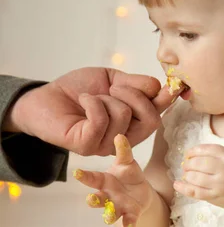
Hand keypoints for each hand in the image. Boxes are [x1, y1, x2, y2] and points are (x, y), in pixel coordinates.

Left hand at [4, 68, 174, 155]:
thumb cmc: (78, 90)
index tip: (175, 85)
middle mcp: (123, 138)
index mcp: (133, 123)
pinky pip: (101, 120)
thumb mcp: (111, 80)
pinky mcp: (88, 146)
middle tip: (114, 88)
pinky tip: (83, 102)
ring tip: (91, 98)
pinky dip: (92, 102)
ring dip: (106, 98)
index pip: (158, 114)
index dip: (168, 100)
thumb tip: (161, 86)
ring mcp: (106, 146)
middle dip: (135, 95)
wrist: (46, 98)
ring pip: (124, 116)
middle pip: (152, 120)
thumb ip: (136, 84)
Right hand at [73, 134, 153, 226]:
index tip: (76, 172)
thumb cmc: (128, 174)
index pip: (92, 178)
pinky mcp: (130, 214)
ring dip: (108, 215)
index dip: (84, 176)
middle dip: (93, 200)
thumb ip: (123, 150)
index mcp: (105, 181)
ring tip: (108, 218)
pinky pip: (128, 221)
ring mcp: (118, 206)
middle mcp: (108, 195)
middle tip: (90, 199)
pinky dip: (129, 225)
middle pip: (97, 199)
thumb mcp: (127, 161)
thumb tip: (119, 135)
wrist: (141, 192)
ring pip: (110, 212)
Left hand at [174, 144, 223, 211]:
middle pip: (198, 163)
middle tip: (186, 165)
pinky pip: (195, 192)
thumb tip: (192, 154)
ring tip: (187, 174)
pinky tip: (177, 184)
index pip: (206, 150)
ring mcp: (219, 185)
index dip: (194, 151)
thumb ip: (217, 154)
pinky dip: (184, 188)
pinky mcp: (214, 197)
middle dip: (188, 163)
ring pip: (195, 177)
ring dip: (187, 174)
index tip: (188, 154)